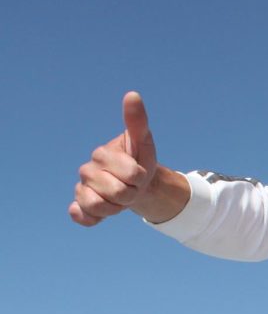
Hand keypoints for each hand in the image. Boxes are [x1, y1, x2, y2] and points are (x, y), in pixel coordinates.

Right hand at [70, 92, 159, 225]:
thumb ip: (137, 121)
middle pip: (117, 192)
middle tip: (131, 187)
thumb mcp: (143, 140)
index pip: (131, 174)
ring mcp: (82, 188)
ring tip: (119, 198)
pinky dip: (90, 218)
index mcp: (101, 154)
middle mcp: (86, 170)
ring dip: (117, 207)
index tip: (138, 172)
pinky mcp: (80, 205)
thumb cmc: (139, 160)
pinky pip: (80, 216)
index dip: (141, 178)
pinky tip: (99, 214)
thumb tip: (132, 94)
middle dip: (131, 194)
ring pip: (99, 206)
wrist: (136, 184)